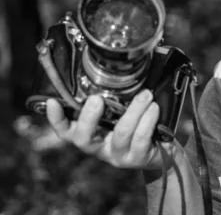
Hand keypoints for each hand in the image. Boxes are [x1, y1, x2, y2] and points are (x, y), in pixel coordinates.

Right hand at [46, 89, 169, 169]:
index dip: (56, 119)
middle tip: (97, 99)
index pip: (65, 131)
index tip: (52, 102)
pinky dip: (148, 120)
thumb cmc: (138, 126)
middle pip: (83, 138)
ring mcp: (117, 155)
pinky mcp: (137, 159)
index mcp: (91, 134)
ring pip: (121, 133)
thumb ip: (114, 98)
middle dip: (89, 118)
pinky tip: (154, 107)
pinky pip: (141, 138)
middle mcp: (100, 147)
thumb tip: (113, 68)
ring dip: (134, 110)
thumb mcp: (122, 113)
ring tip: (146, 94)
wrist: (161, 152)